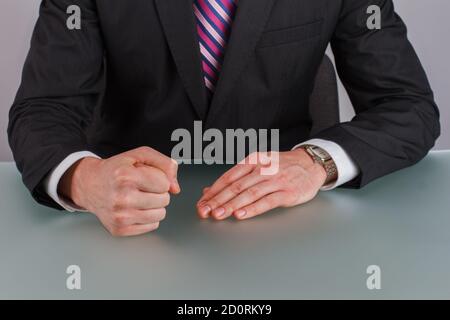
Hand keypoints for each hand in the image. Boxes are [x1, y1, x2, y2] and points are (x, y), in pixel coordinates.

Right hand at [59, 147, 179, 235]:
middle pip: (164, 200)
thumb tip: (176, 188)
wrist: (91, 185)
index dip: (159, 178)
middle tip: (142, 187)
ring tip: (139, 197)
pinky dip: (147, 217)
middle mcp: (121, 198)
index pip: (164, 183)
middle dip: (158, 192)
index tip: (146, 176)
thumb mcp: (140, 156)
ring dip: (154, 205)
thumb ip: (164, 164)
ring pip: (161, 214)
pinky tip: (135, 208)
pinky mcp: (120, 229)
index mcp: (125, 176)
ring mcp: (120, 216)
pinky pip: (152, 226)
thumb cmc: (117, 170)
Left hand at [196, 149, 326, 220]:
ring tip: (218, 214)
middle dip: (218, 200)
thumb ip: (235, 178)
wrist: (311, 164)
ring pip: (249, 194)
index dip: (213, 191)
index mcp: (253, 161)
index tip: (202, 202)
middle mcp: (262, 169)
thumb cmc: (282, 166)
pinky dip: (252, 209)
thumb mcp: (258, 165)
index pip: (228, 177)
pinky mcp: (287, 192)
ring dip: (231, 205)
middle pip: (236, 186)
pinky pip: (267, 201)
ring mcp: (275, 180)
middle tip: (205, 211)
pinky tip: (241, 215)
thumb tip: (209, 190)